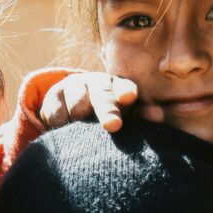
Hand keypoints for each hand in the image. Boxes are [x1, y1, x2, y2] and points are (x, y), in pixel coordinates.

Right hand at [38, 72, 162, 131]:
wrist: (73, 111)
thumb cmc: (109, 117)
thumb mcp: (126, 117)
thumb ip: (143, 117)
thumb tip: (158, 116)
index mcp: (119, 87)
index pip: (124, 88)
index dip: (126, 92)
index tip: (128, 98)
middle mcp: (98, 83)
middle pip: (102, 95)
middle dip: (107, 109)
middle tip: (113, 125)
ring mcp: (74, 87)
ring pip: (78, 103)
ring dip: (81, 117)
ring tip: (82, 129)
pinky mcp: (54, 96)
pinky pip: (57, 112)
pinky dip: (61, 123)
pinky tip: (63, 130)